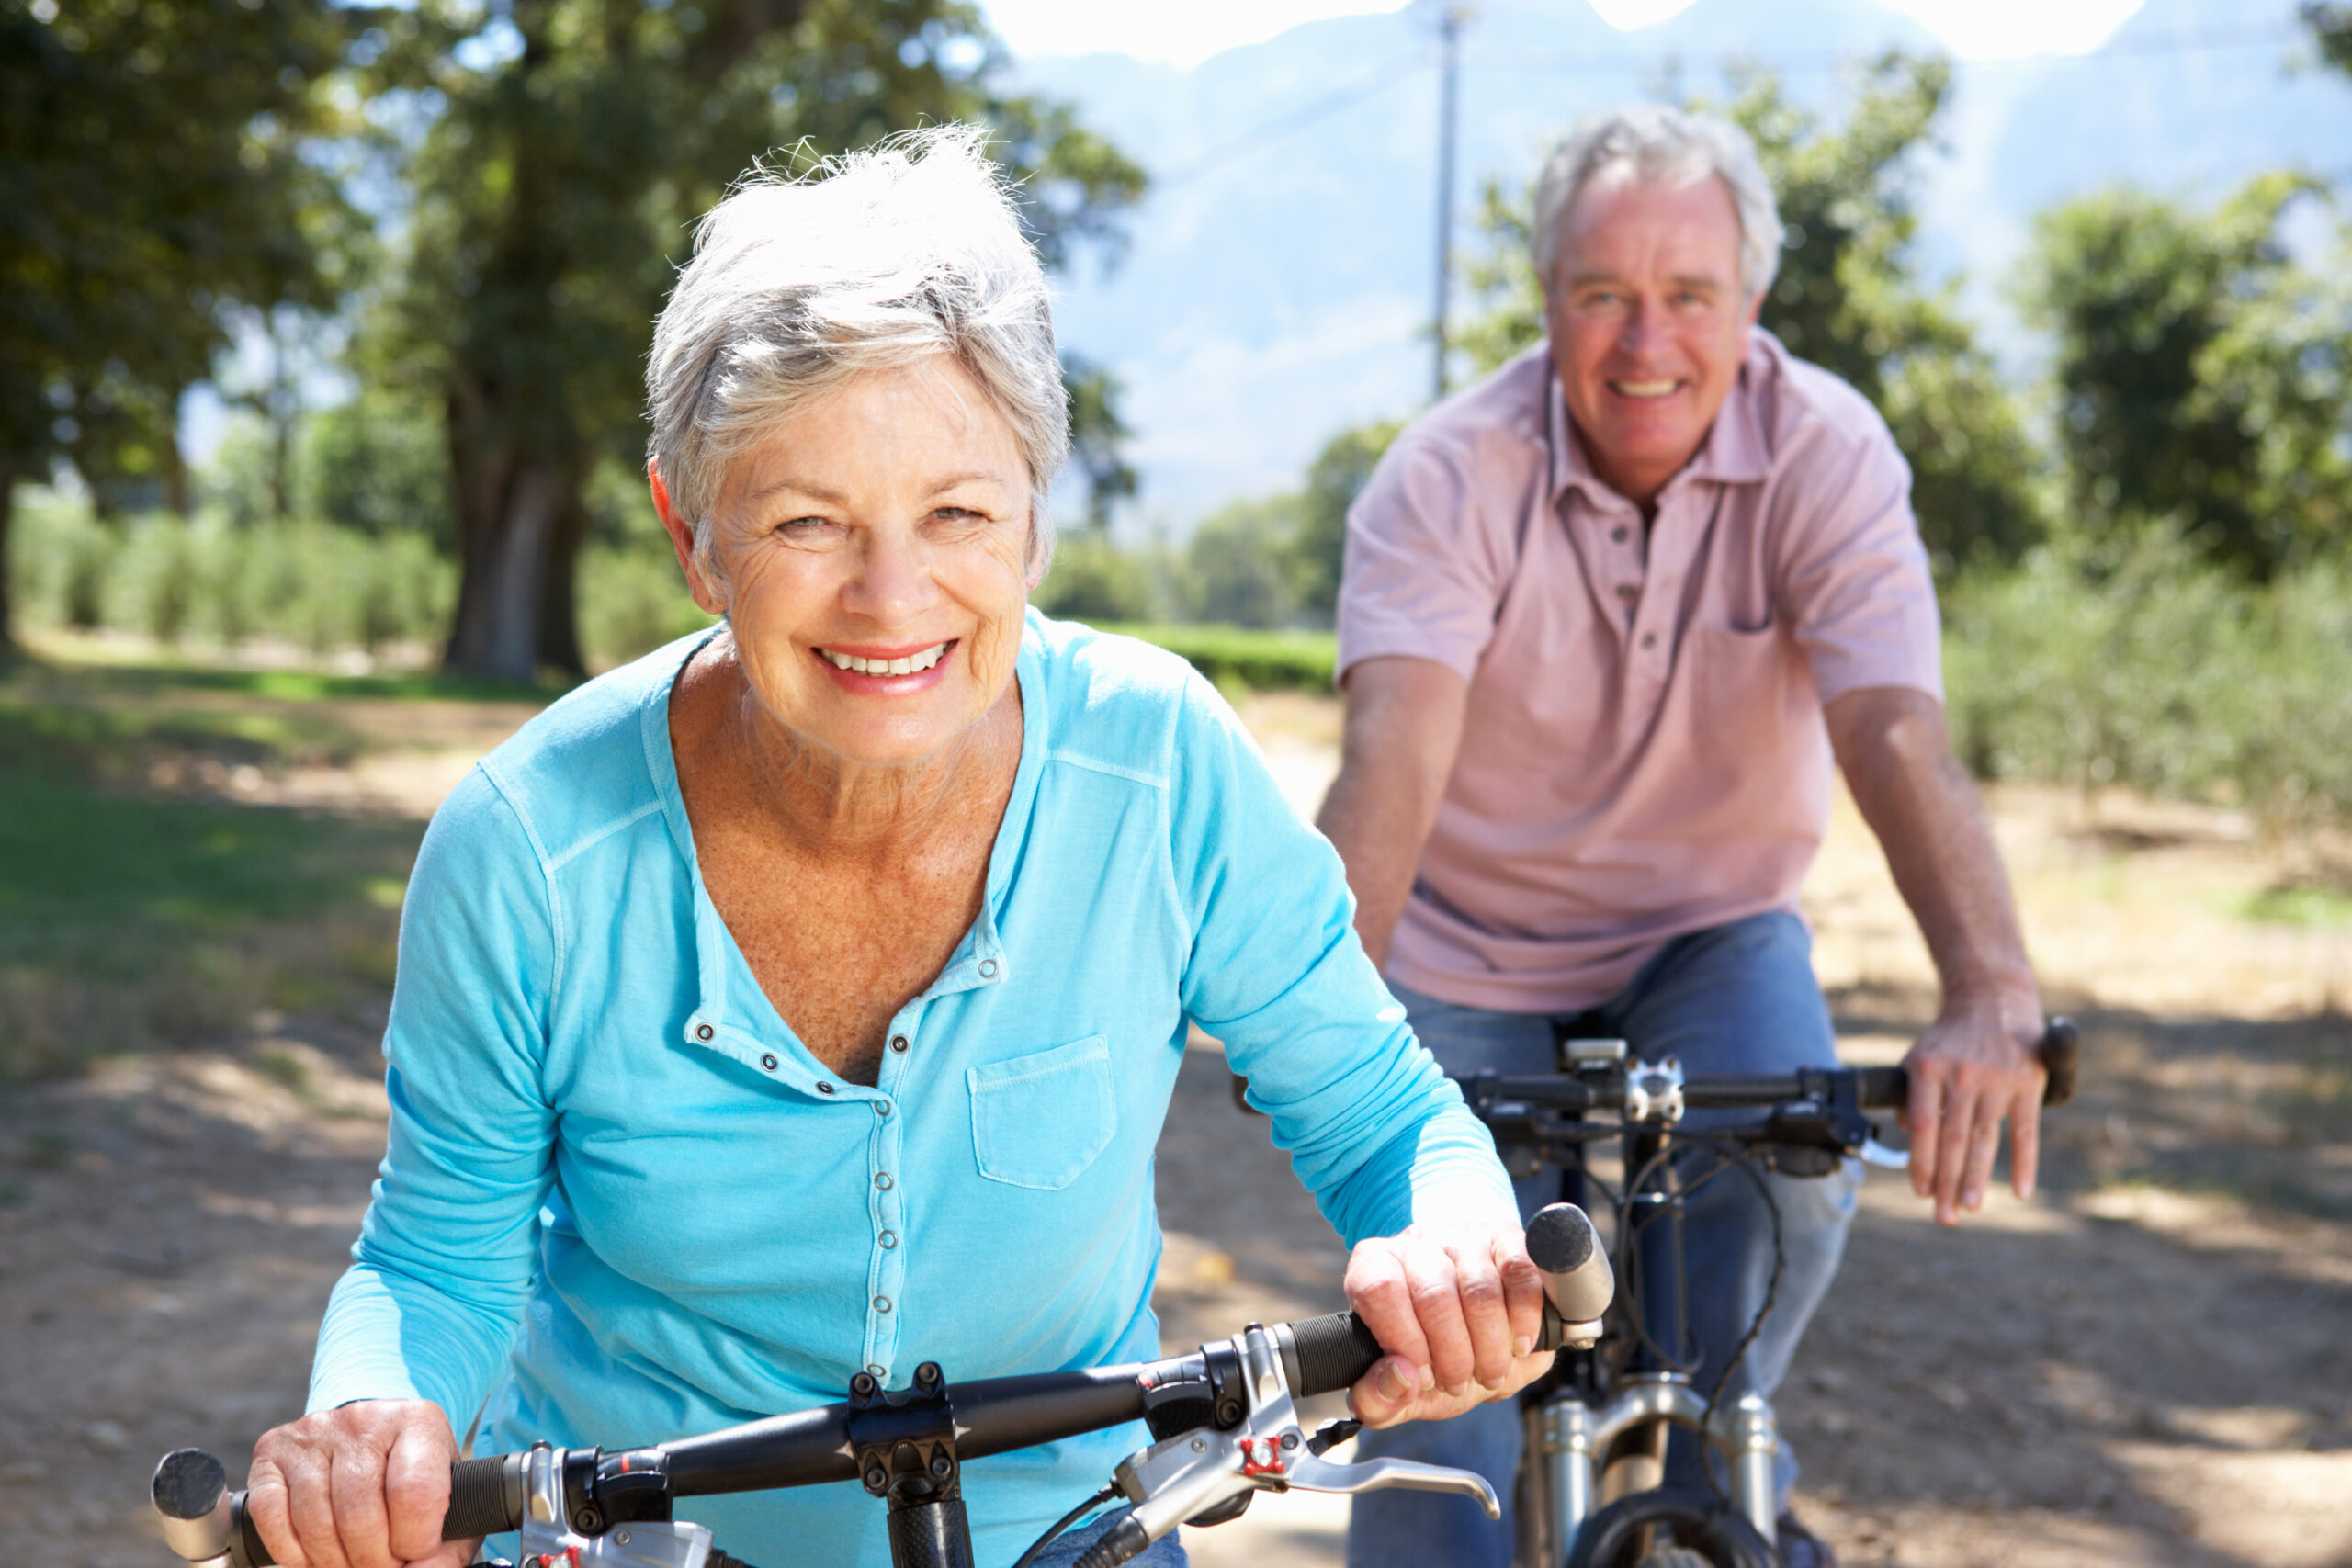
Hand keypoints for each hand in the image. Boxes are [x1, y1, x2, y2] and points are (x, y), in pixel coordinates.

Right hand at [246, 1400, 476, 1567]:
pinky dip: (291, 1552)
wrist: (371, 1436)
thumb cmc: (411, 1475)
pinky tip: (314, 1557)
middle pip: (359, 1514)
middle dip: (372, 1561)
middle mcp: (363, 1419)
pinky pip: (270, 1516)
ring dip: (333, 1562)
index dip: (415, 1541)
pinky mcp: (273, 1451)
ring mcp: (314, 1431)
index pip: (415, 1491)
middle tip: (381, 1566)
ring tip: (351, 1563)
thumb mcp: (448, 1497)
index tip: (414, 1554)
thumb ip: (449, 1546)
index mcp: (417, 1422)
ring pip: (315, 1520)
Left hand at [1342, 1213, 1554, 1427]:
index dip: (1405, 1342)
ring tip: (1489, 1373)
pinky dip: (1524, 1319)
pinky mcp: (1508, 1239)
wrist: (1474, 1331)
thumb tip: (1398, 1379)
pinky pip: (1519, 1272)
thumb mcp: (1397, 1388)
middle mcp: (1418, 1244)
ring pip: (1479, 1289)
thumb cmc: (1430, 1354)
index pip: (1380, 1291)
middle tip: (1460, 1383)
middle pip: (1434, 1296)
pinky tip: (1518, 1346)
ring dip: (1490, 1347)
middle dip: (1453, 1356)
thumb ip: (1377, 1399)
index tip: (1424, 1377)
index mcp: (1374, 1268)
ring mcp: (1465, 1237)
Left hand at [1901, 996, 2046, 1225]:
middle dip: (1947, 1182)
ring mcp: (1997, 1080)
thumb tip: (1908, 1133)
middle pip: (1952, 1139)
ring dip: (1976, 1178)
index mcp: (1929, 1070)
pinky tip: (2019, 1191)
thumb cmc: (1951, 1038)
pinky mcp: (2028, 1084)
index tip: (1921, 1192)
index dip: (1921, 1162)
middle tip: (1944, 1216)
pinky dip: (2024, 1164)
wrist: (1993, 999)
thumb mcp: (1920, 1057)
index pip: (1923, 1126)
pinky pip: (2026, 1132)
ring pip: (1985, 1140)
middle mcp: (1962, 1076)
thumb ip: (1911, 1096)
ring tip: (1969, 1208)